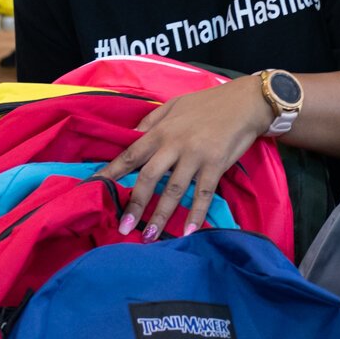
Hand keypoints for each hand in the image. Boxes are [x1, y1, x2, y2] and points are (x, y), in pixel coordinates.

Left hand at [96, 78, 273, 240]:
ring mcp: (195, 156)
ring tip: (151, 237)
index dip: (111, 172)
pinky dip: (196, 213)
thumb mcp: (175, 104)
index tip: (93, 188)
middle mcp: (174, 145)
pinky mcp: (216, 164)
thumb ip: (152, 121)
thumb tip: (130, 135)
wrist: (245, 101)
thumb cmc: (209, 103)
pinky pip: (203, 193)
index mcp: (161, 131)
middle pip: (148, 178)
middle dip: (134, 204)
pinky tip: (189, 231)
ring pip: (173, 190)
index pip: (130, 155)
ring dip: (161, 215)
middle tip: (124, 227)